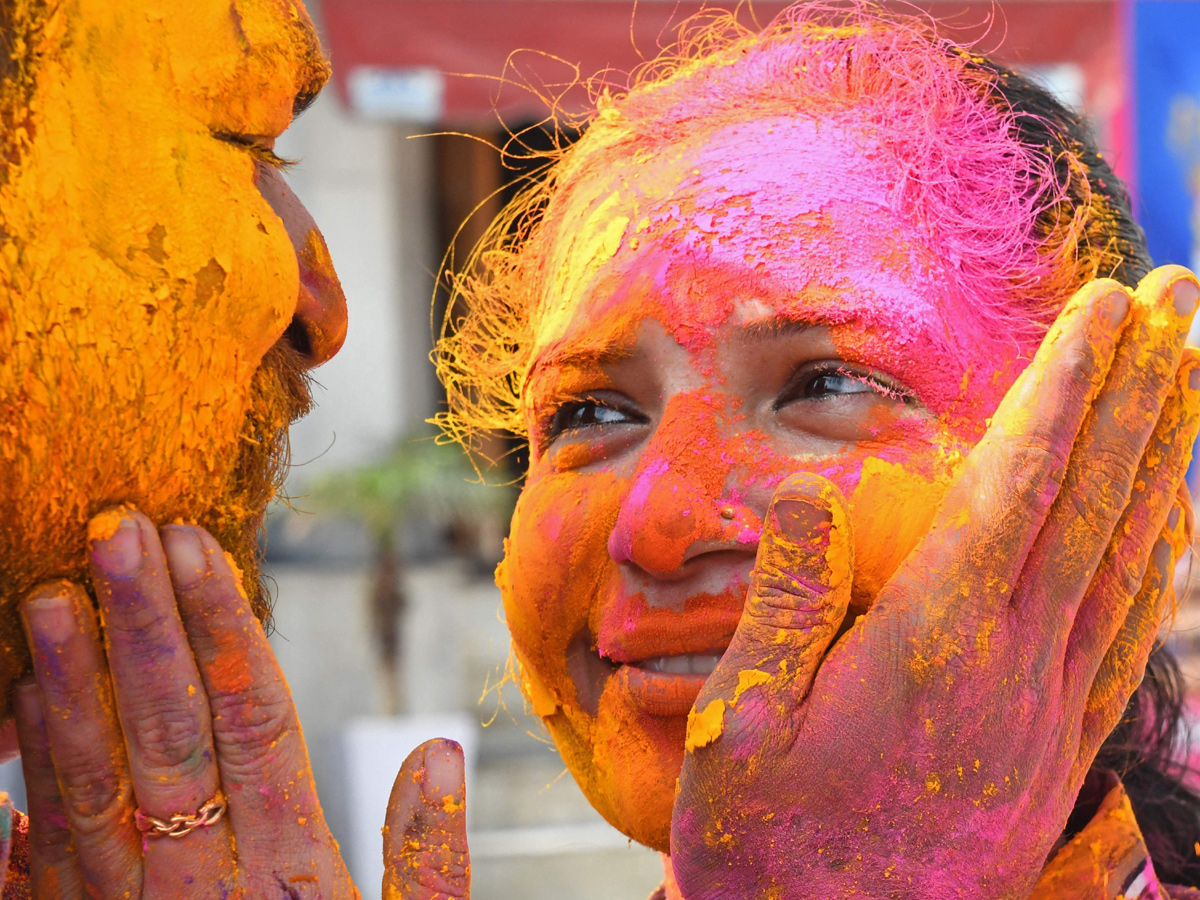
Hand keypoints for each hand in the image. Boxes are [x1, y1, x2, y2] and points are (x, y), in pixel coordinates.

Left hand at [15, 509, 470, 898]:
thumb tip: (437, 754)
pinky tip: (16, 707)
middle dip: (142, 627)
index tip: (200, 550)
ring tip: (47, 595)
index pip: (253, 723)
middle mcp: (201, 884)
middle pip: (167, 734)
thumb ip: (429, 865)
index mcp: (290, 875)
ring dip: (66, 686)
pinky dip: (29, 777)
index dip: (223, 631)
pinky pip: (43, 854)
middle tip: (117, 531)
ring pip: (89, 785)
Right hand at [670, 266, 1199, 899]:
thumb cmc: (770, 848)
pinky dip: (1160, 556)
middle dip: (1141, 392)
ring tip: (1192, 378)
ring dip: (1163, 458)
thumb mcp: (741, 725)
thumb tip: (802, 490)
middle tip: (1181, 299)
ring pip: (1130, 561)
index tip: (1107, 309)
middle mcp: (1015, 670)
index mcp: (935, 649)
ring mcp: (1049, 712)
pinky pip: (1131, 630)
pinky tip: (1171, 521)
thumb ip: (784, 602)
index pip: (1020, 489)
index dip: (1066, 391)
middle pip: (1096, 506)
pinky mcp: (1059, 750)